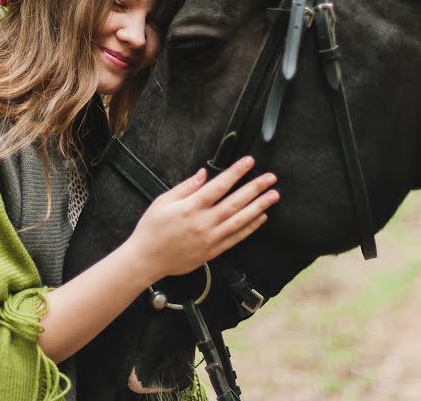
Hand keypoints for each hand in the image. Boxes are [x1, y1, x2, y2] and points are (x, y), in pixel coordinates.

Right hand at [127, 156, 278, 282]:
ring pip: (240, 220)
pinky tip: (261, 217)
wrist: (147, 259)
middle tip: (271, 178)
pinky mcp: (213, 251)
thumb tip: (204, 174)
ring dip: (259, 206)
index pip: (219, 186)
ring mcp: (210, 238)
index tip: (249, 162)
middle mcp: (203, 223)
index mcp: (190, 207)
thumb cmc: (152, 228)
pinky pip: (236, 238)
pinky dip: (250, 227)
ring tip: (273, 196)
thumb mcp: (163, 201)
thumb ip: (186, 187)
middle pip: (235, 202)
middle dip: (255, 188)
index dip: (235, 172)